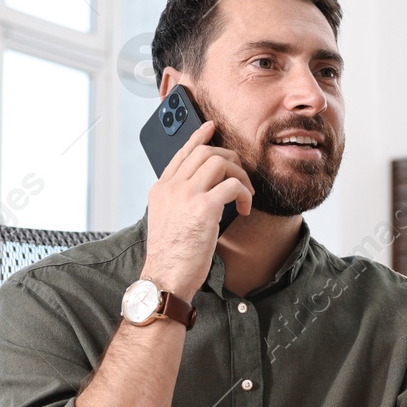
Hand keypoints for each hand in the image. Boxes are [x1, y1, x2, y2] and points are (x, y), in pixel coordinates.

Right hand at [143, 121, 253, 298]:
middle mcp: (171, 187)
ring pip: (220, 162)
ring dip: (240, 175)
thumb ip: (179, 201)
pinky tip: (244, 209)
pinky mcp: (203, 208)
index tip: (211, 128)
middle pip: (205, 152)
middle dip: (229, 158)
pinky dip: (244, 194)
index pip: (181, 153)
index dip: (199, 138)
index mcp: (161, 189)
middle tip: (241, 175)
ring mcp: (186, 195)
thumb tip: (205, 191)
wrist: (165, 277)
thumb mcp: (167, 221)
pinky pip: (232, 186)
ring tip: (245, 195)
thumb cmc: (171, 256)